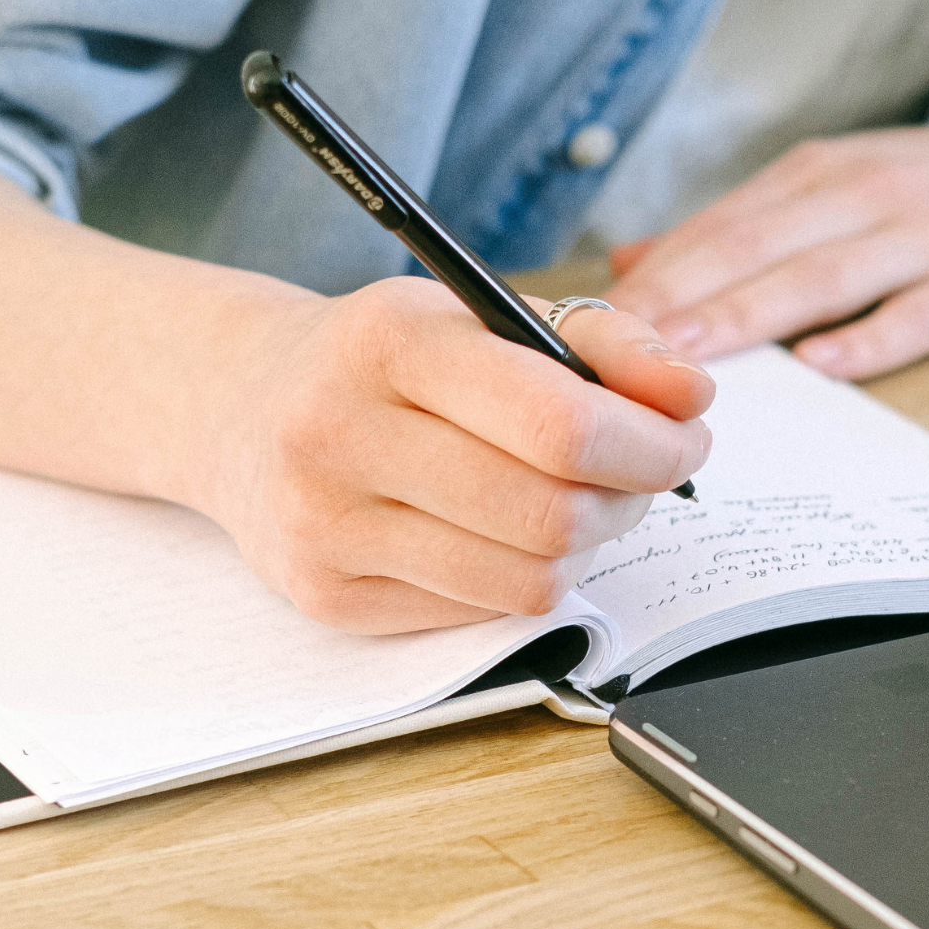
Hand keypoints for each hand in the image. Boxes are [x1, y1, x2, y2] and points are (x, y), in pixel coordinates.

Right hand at [189, 277, 712, 633]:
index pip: (559, 423)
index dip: (649, 443)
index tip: (684, 437)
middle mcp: (340, 434)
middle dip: (630, 500)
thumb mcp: (478, 315)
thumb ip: (600, 342)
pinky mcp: (327, 597)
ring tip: (576, 504)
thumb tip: (690, 396)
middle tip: (642, 476)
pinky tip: (502, 535)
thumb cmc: (382, 361)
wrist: (238, 407)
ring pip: (527, 580)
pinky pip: (482, 613)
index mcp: (388, 342)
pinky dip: (520, 578)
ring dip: (584, 548)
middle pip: (552, 514)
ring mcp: (326, 527)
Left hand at [603, 67, 928, 380]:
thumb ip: (742, 226)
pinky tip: (824, 366)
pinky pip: (921, 312)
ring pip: (822, 276)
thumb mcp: (842, 183)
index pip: (715, 228)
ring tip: (685, 358)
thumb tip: (634, 262)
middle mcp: (863, 196)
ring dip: (748, 316)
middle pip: (752, 249)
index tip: (582, 327)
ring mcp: (928, 236)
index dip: (647, 280)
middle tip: (607, 353)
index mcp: (819, 177)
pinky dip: (870, 337)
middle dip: (674, 301)